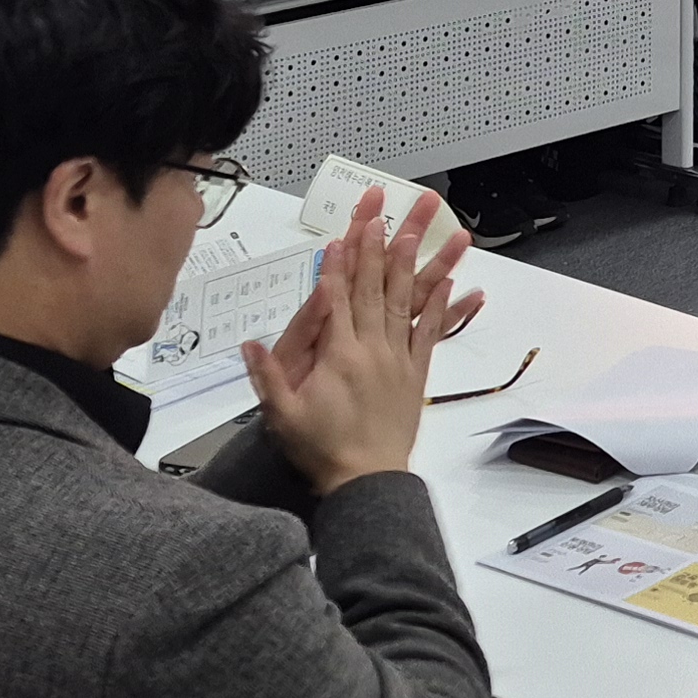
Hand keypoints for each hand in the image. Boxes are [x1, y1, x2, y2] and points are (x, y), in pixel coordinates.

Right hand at [241, 188, 481, 493]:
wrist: (367, 481)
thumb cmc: (322, 451)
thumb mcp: (282, 417)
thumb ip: (266, 378)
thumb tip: (247, 345)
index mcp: (338, 356)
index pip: (336, 300)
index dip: (338, 266)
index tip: (342, 235)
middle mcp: (372, 350)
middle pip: (373, 290)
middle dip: (375, 250)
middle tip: (380, 216)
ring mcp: (398, 360)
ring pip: (404, 302)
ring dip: (409, 265)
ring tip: (416, 233)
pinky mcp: (417, 375)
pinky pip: (430, 333)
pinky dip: (439, 306)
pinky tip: (449, 281)